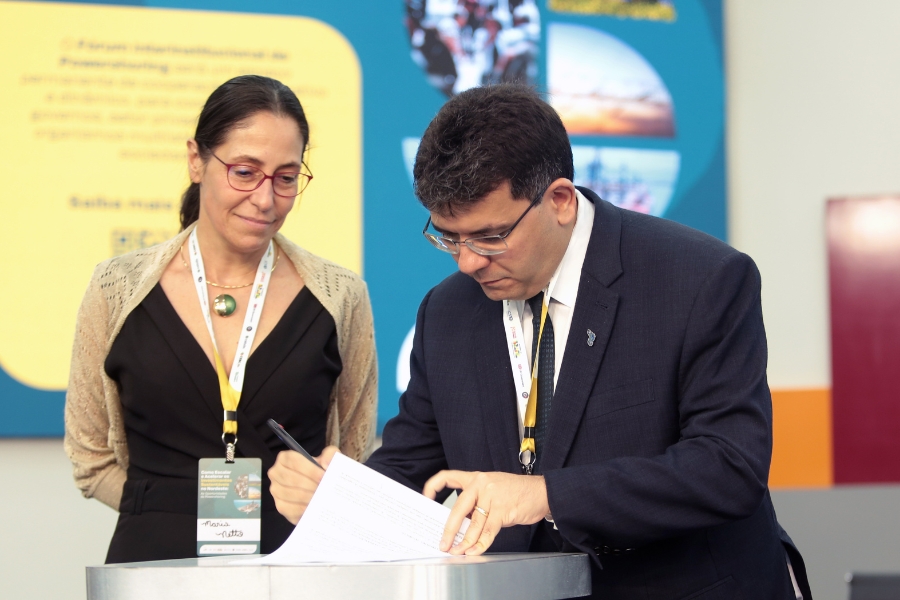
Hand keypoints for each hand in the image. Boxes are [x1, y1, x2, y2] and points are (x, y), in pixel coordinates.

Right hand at [268, 445, 339, 523]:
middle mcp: (276, 473)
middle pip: (290, 478)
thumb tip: (325, 464)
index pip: (294, 461)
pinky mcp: (280, 506)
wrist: (321, 487)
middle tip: (323, 489)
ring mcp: (276, 490)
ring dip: (306, 497)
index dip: (309, 469)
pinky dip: (302, 508)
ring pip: (288, 494)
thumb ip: (330, 454)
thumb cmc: (321, 470)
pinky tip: (313, 506)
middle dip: (309, 485)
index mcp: (285, 458)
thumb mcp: (329, 458)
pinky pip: (288, 509)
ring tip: (320, 498)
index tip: (323, 476)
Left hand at [423, 470, 549, 555]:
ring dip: (464, 542)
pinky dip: (479, 544)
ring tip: (457, 552)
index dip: (434, 486)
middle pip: (458, 508)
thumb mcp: (492, 489)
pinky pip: (487, 531)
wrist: (541, 491)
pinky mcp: (503, 510)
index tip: (425, 498)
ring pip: (473, 524)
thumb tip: (459, 525)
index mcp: (476, 477)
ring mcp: (492, 496)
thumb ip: (476, 501)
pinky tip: (473, 551)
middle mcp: (481, 484)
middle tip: (443, 543)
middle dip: (448, 529)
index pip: (448, 476)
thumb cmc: (516, 492)